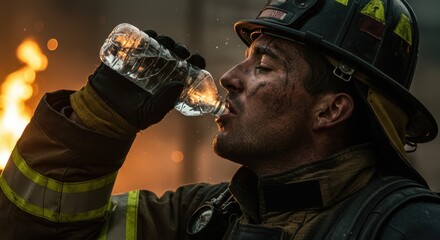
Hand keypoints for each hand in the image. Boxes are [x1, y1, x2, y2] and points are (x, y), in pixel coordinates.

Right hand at [74, 30, 205, 132]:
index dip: (195, 62)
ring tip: (165, 43)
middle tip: (180, 51)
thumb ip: (166, 100)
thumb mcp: (152, 111)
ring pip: (158, 44)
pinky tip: (148, 36)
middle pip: (174, 53)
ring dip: (164, 40)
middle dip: (179, 49)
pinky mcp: (127, 56)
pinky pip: (137, 41)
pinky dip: (144, 35)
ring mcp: (143, 61)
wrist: (106, 112)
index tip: (197, 59)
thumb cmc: (134, 116)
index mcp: (169, 82)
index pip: (187, 68)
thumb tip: (180, 83)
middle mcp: (159, 70)